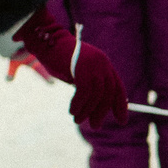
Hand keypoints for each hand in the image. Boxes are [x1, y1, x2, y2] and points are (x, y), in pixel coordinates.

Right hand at [14, 5, 129, 126]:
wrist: (45, 42)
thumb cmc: (59, 60)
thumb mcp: (78, 75)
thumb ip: (89, 87)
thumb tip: (96, 110)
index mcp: (104, 64)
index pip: (118, 87)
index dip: (121, 105)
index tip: (122, 120)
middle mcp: (102, 63)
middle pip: (109, 93)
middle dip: (102, 112)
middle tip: (95, 125)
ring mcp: (93, 64)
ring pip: (96, 94)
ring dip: (87, 110)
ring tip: (77, 119)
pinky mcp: (82, 67)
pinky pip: (84, 92)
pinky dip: (78, 104)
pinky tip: (72, 110)